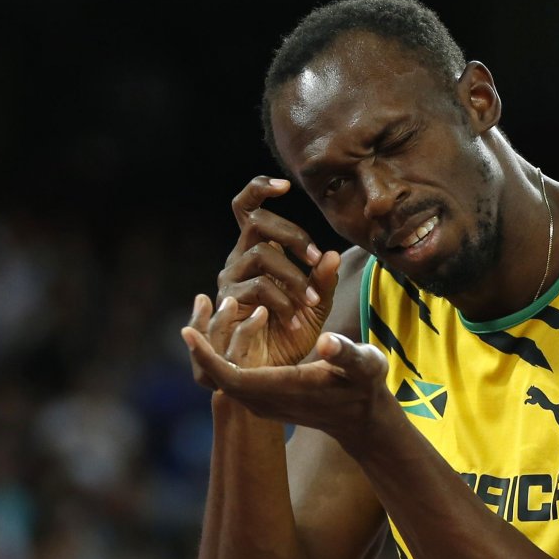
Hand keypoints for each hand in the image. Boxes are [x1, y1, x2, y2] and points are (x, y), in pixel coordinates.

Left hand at [183, 314, 392, 443]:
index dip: (208, 356)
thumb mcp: (364, 364)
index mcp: (287, 388)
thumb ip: (345, 353)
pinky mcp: (266, 400)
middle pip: (219, 378)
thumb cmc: (366, 384)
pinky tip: (225, 334)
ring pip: (223, 380)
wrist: (363, 417)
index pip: (232, 377)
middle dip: (203, 349)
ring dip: (212, 352)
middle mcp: (269, 401)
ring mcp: (266, 404)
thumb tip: (325, 342)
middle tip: (194, 312)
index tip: (186, 331)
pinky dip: (222, 359)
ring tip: (205, 317)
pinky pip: (233, 381)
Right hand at [184, 175, 341, 389]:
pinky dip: (281, 301)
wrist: (270, 374)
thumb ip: (322, 280)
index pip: (247, 209)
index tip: (286, 185)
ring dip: (293, 276)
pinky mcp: (227, 304)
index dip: (259, 189)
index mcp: (257, 252)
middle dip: (291, 235)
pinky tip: (295, 319)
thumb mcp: (316, 307)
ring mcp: (229, 281)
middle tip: (315, 257)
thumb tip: (331, 253)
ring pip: (260, 255)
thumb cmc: (290, 336)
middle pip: (256, 223)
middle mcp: (238, 261)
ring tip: (312, 302)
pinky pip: (255, 289)